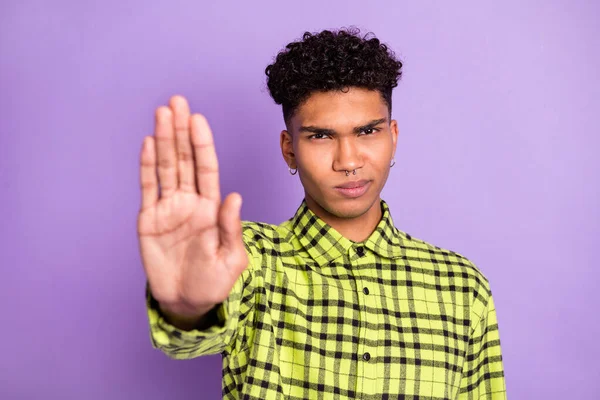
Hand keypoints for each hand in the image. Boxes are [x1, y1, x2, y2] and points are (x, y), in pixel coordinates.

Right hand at [137, 95, 247, 319]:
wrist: (186, 302)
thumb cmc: (214, 283)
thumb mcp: (230, 259)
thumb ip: (230, 228)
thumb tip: (234, 197)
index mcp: (212, 208)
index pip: (206, 168)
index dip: (202, 144)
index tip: (198, 119)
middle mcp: (190, 201)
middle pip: (184, 160)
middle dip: (181, 131)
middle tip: (176, 102)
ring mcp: (168, 208)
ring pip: (165, 167)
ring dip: (163, 140)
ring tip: (161, 113)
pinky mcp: (149, 219)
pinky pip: (148, 188)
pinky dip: (146, 166)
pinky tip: (148, 143)